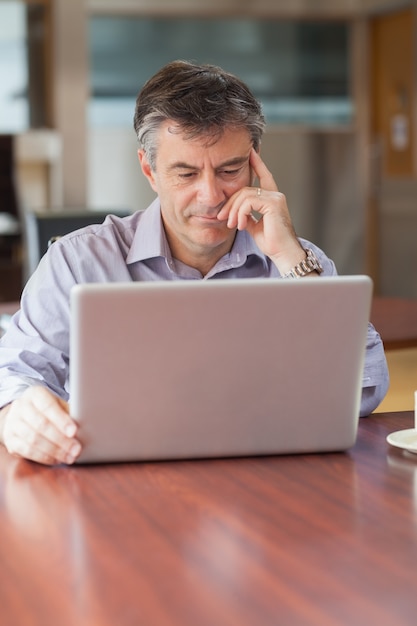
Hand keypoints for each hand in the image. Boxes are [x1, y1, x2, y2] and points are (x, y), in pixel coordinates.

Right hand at [0, 386, 80, 465]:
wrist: (22, 416)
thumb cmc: (48, 410)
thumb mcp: (58, 405)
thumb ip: (70, 412)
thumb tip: (89, 423)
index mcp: (35, 393)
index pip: (48, 406)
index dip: (61, 420)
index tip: (74, 431)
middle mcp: (21, 406)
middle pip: (41, 425)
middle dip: (61, 440)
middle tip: (76, 449)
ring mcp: (12, 423)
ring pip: (33, 440)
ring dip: (54, 451)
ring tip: (70, 457)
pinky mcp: (10, 440)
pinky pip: (27, 451)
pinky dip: (44, 457)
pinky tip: (57, 459)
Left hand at [217, 149, 305, 273]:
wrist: (283, 254)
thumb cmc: (272, 244)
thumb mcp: (255, 227)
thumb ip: (248, 216)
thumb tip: (236, 213)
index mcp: (272, 199)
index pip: (263, 176)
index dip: (257, 164)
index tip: (250, 152)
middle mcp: (275, 195)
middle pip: (245, 189)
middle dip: (231, 203)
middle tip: (222, 217)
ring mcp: (276, 198)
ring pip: (245, 195)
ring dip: (234, 211)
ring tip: (232, 225)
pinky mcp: (273, 203)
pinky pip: (249, 202)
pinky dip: (241, 214)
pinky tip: (241, 225)